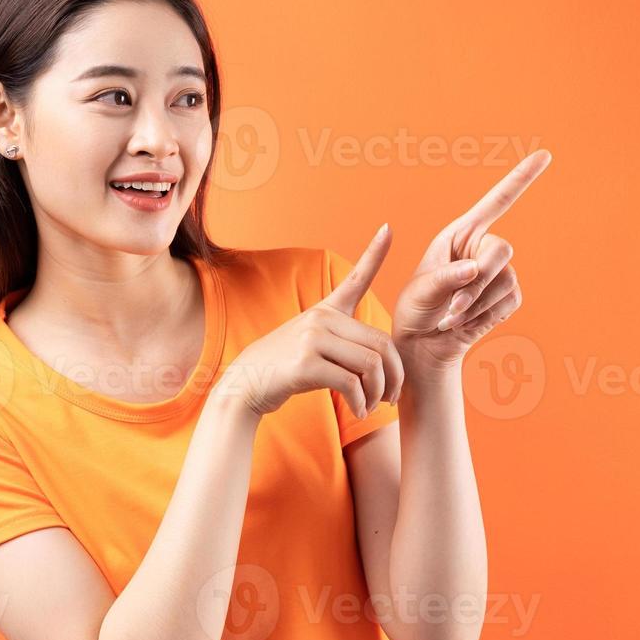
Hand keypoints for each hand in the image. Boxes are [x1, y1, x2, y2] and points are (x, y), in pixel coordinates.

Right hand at [216, 223, 405, 420]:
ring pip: (371, 366)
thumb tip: (383, 362)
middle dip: (394, 375)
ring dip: (378, 393)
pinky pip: (352, 384)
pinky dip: (361, 402)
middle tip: (392, 397)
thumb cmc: (286, 369)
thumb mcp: (313, 346)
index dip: (373, 254)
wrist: (245, 385)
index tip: (388, 229)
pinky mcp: (307, 363)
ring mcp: (313, 339)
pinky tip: (359, 410)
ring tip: (373, 406)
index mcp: (326, 311)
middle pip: (380, 344)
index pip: (355, 279)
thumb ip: (344, 344)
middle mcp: (321, 319)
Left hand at [391, 149, 551, 373]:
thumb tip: (474, 269)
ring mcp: (498, 273)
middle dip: (478, 283)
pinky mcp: (507, 297)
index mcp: (460, 234)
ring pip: (505, 282)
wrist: (423, 345)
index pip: (496, 202)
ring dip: (475, 306)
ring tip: (450, 319)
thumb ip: (445, 278)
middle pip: (502, 251)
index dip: (521, 179)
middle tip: (452, 307)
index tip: (545, 155)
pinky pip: (508, 302)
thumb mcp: (420, 291)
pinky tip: (465, 324)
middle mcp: (482, 248)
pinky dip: (485, 317)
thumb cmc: (415, 311)